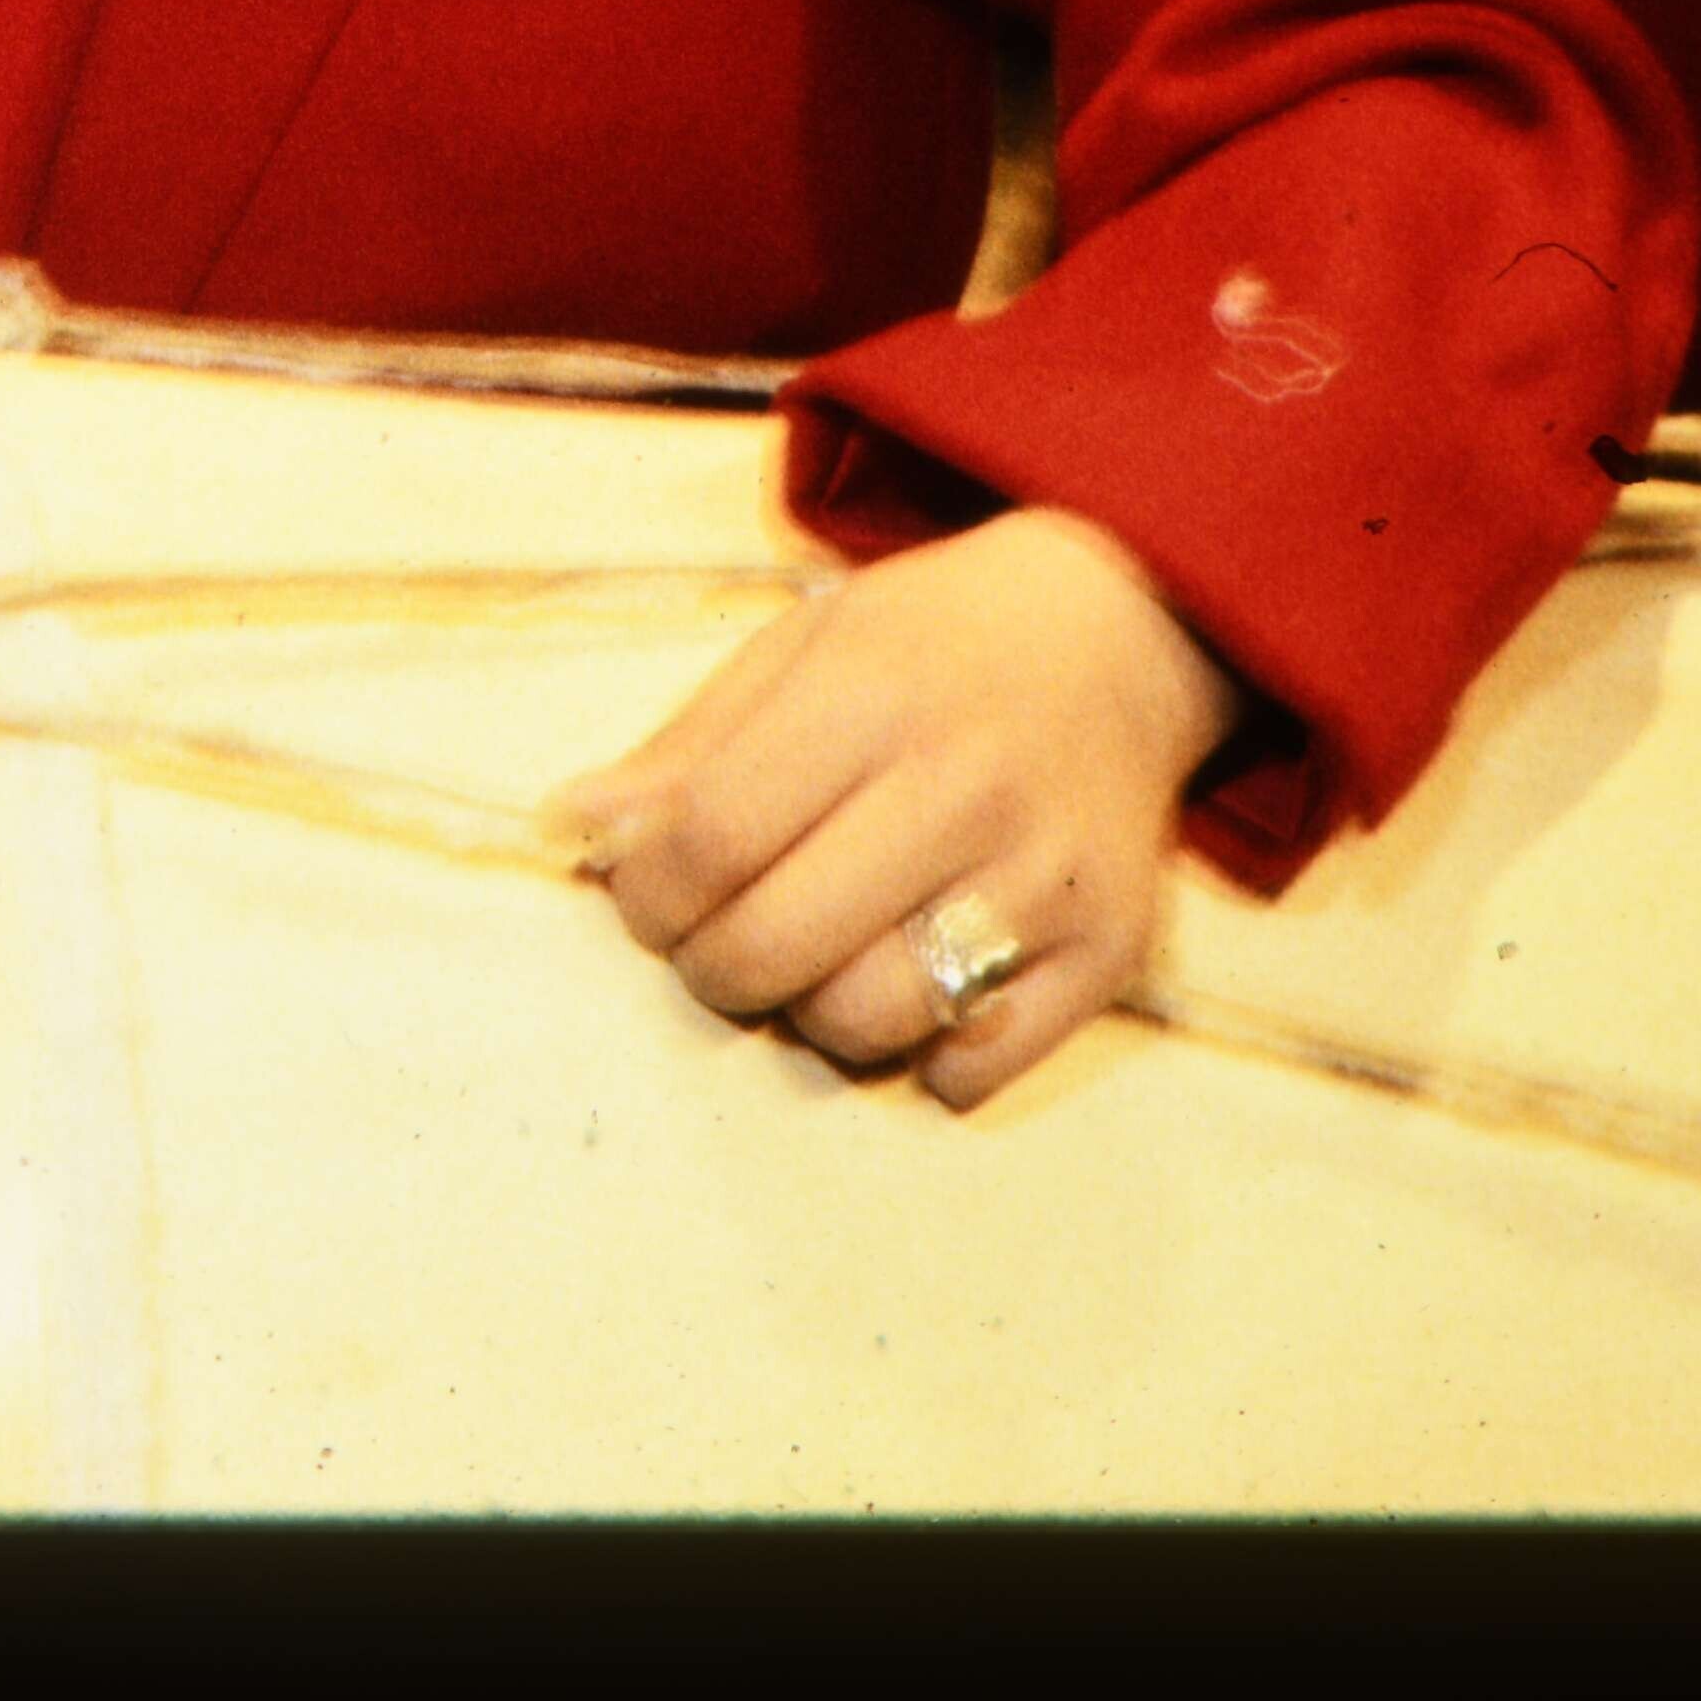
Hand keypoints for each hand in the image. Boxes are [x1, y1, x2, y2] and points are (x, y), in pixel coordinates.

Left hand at [557, 508, 1245, 1113]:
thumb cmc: (935, 642)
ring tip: (819, 957)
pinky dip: (922, 1057)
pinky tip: (915, 984)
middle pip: (778, 948)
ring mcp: (1047, 879)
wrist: (1123, 631)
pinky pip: (975, 1070)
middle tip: (719, 941)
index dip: (649, 893)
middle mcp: (968, 788)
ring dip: (811, 1014)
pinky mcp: (1111, 953)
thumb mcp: (802, 645)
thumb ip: (688, 747)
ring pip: (870, 1025)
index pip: (712, 838)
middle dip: (711, 966)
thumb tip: (577, 833)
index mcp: (875, 694)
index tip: (647, 894)